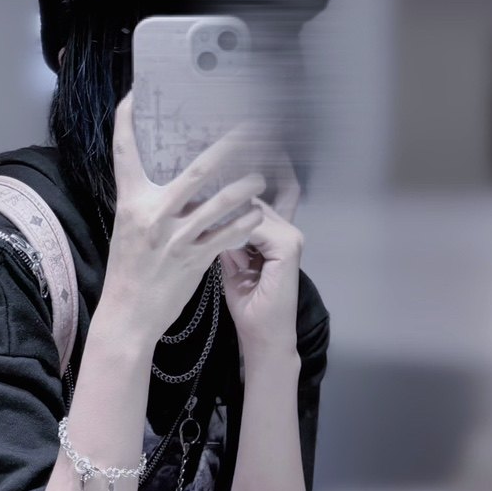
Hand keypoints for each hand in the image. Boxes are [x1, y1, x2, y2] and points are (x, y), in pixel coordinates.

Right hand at [101, 90, 268, 349]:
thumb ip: (149, 203)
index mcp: (131, 202)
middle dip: (228, 147)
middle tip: (248, 128)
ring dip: (246, 186)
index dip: (125, 121)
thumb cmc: (128, 272)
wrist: (127, 316)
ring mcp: (177, 237)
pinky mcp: (195, 259)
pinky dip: (245, 221)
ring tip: (260, 175)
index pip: (124, 153)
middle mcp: (154, 215)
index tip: (133, 95)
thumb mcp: (129, 229)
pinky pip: (227, 234)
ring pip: (221, 202)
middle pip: (197, 170)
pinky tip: (258, 212)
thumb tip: (173, 182)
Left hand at [216, 146, 302, 355]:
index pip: (256, 196)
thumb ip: (224, 234)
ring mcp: (289, 236)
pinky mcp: (289, 246)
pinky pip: (256, 222)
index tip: (211, 157)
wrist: (263, 336)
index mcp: (272, 232)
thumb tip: (201, 208)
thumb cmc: (247, 304)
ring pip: (254, 204)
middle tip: (204, 153)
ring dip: (229, 192)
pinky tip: (212, 206)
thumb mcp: (229, 261)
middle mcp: (285, 229)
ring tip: (205, 168)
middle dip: (231, 176)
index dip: (235, 178)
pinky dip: (234, 217)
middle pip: (256, 193)